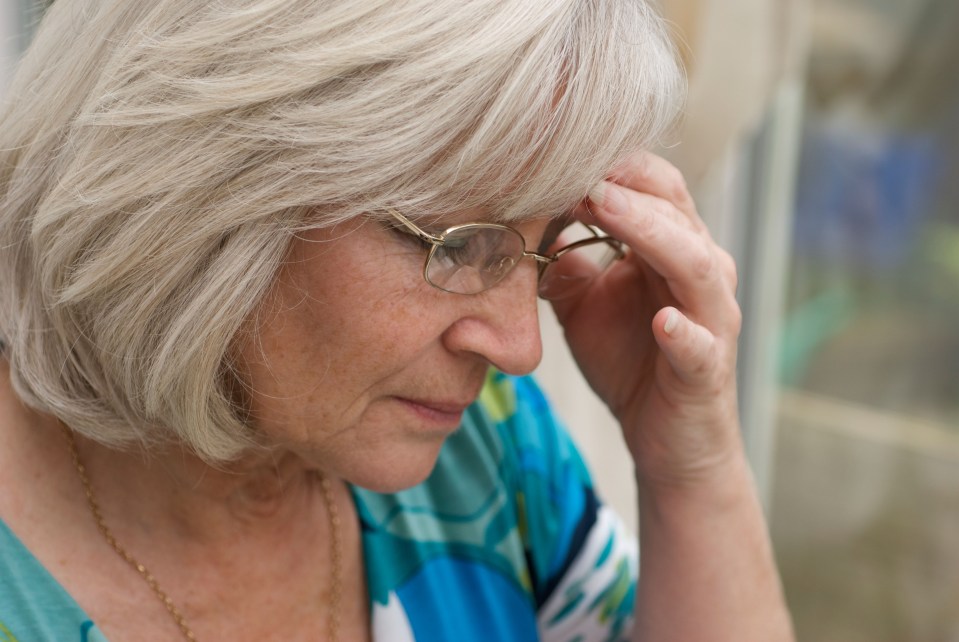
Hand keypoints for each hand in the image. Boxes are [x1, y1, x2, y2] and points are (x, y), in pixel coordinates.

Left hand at [548, 152, 742, 487]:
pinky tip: (663, 322)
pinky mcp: (708, 369)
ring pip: (696, 265)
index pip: (654, 187)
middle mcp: (701, 273)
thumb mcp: (584, 303)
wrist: (664, 438)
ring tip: (606, 207)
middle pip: (676, 210)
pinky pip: (700, 346)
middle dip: (626, 184)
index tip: (558, 148)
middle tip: (575, 163)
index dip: (612, 165)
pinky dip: (684, 332)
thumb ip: (563, 261)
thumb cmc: (628, 360)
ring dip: (651, 233)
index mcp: (673, 248)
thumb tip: (523, 220)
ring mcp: (711, 320)